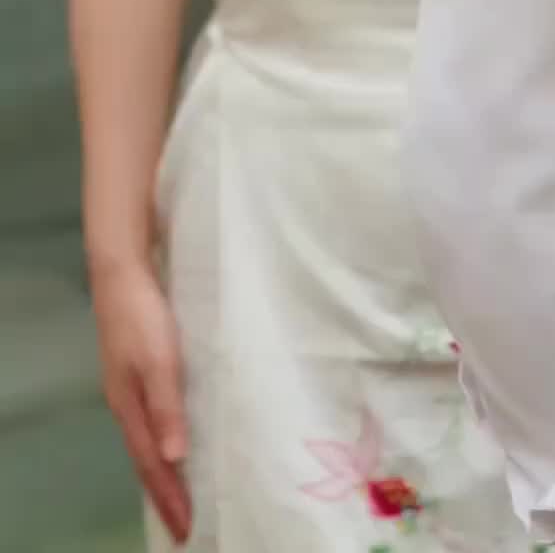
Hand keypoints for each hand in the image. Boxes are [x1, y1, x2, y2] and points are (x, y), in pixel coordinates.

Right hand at [90, 260, 191, 543]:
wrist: (122, 274)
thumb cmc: (143, 317)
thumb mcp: (159, 360)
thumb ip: (167, 407)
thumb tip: (174, 458)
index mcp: (129, 407)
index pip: (151, 464)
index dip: (168, 497)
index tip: (185, 529)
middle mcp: (126, 404)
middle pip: (145, 460)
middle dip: (164, 495)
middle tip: (185, 526)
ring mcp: (129, 389)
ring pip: (148, 442)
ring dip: (163, 472)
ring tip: (182, 496)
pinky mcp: (137, 373)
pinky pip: (151, 422)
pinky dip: (163, 443)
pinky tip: (176, 443)